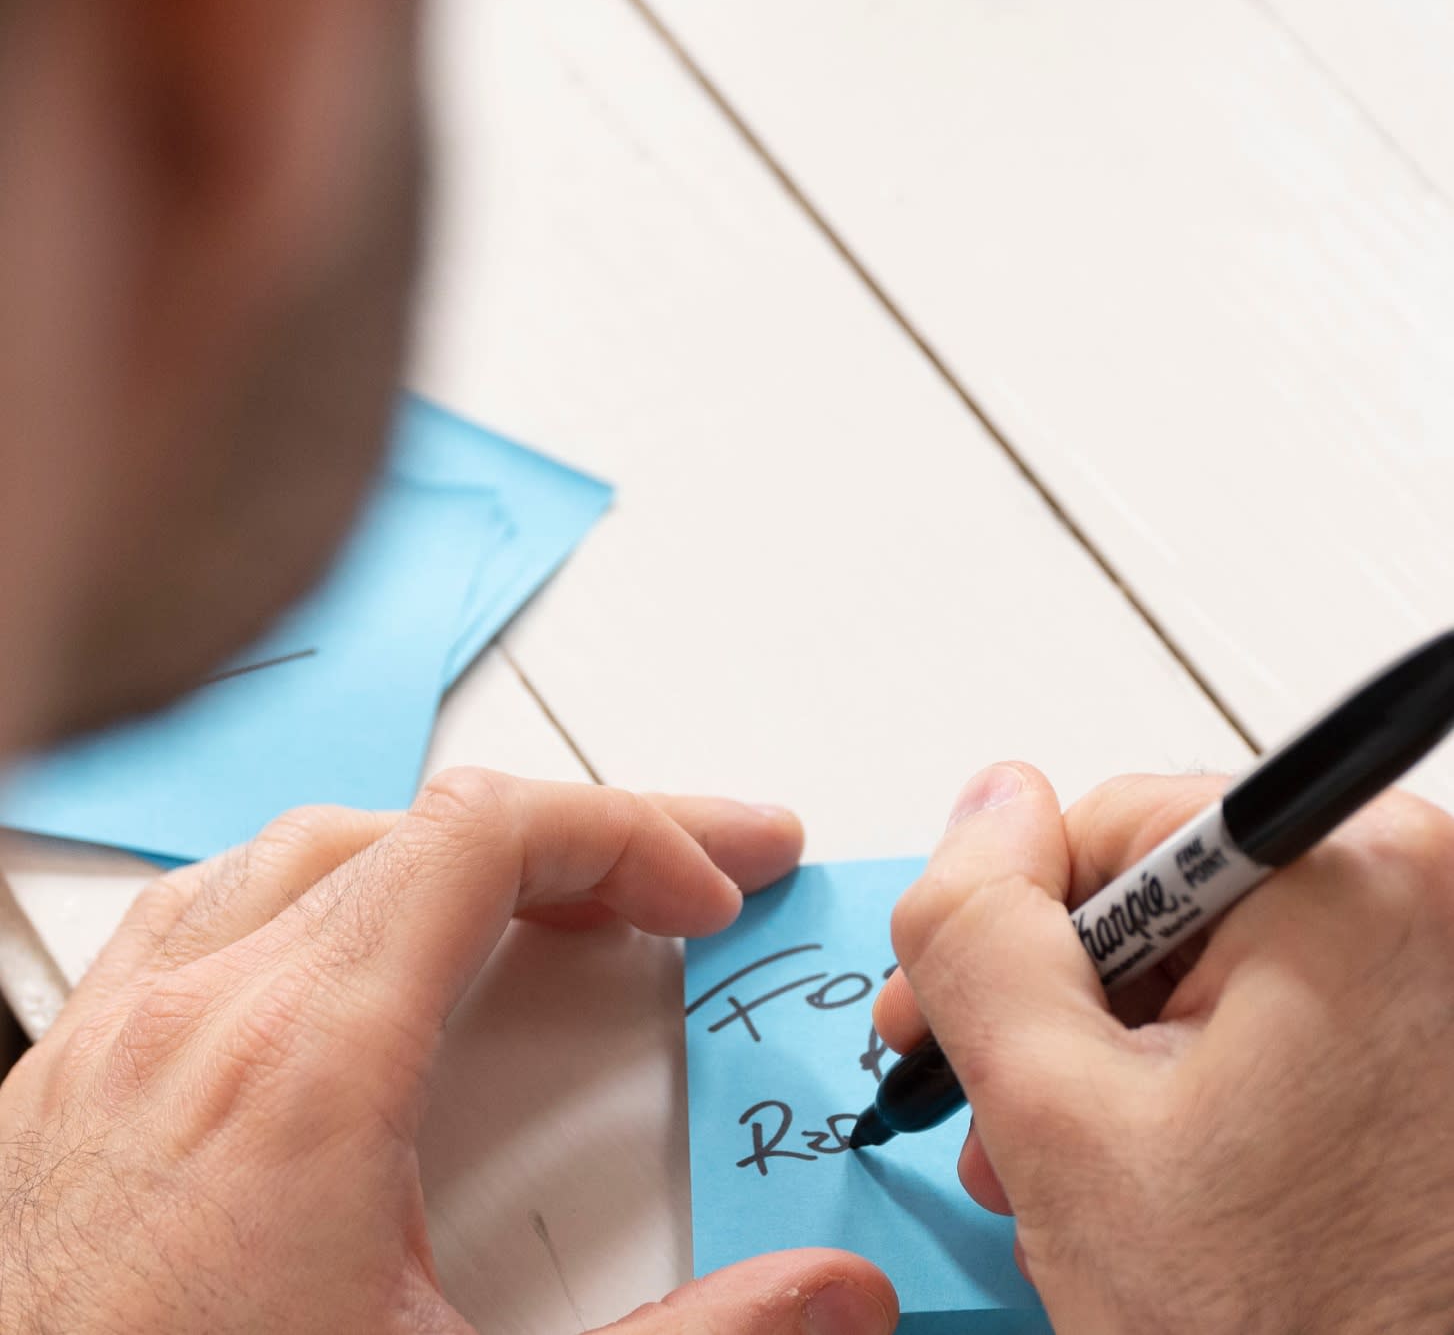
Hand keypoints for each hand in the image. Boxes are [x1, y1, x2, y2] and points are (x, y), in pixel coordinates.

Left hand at [0, 770, 897, 1334]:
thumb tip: (827, 1296)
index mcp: (302, 1069)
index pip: (492, 838)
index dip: (632, 833)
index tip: (709, 891)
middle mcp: (194, 1024)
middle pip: (422, 829)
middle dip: (579, 837)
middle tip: (677, 879)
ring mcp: (110, 1047)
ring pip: (305, 852)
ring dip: (444, 857)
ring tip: (537, 901)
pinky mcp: (58, 1095)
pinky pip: (200, 914)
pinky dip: (318, 897)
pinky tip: (345, 961)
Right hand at [877, 762, 1453, 1334]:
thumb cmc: (1288, 1333)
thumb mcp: (1057, 1116)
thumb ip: (982, 936)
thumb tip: (986, 807)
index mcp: (1351, 876)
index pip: (1108, 825)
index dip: (1004, 929)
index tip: (952, 1015)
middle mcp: (1425, 904)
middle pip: (1161, 900)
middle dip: (1062, 1014)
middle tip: (1015, 1118)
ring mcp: (1439, 982)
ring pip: (1210, 967)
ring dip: (1118, 1059)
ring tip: (1081, 1168)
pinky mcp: (1432, 1047)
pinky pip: (1280, 1016)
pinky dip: (1201, 1082)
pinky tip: (1165, 1170)